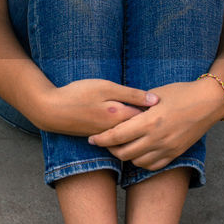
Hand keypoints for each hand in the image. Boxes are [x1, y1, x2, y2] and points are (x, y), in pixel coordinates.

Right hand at [33, 78, 159, 136]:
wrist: (51, 111)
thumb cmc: (77, 94)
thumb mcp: (105, 87)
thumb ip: (131, 94)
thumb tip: (156, 100)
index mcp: (121, 117)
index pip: (149, 118)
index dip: (161, 113)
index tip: (172, 105)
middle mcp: (117, 130)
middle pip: (143, 130)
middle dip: (156, 124)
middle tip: (169, 115)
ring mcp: (108, 135)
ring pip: (132, 135)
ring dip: (143, 130)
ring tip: (155, 122)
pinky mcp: (99, 136)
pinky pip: (120, 136)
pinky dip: (129, 131)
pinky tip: (132, 124)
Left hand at [85, 79, 223, 171]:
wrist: (208, 103)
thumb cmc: (181, 93)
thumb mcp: (156, 94)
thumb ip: (137, 105)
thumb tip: (118, 108)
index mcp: (150, 121)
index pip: (118, 135)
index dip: (101, 139)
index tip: (92, 138)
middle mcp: (157, 138)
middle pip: (124, 153)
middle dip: (110, 149)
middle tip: (104, 142)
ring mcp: (167, 148)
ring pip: (137, 162)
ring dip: (126, 156)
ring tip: (120, 146)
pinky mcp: (176, 153)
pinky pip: (153, 165)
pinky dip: (141, 162)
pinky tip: (137, 153)